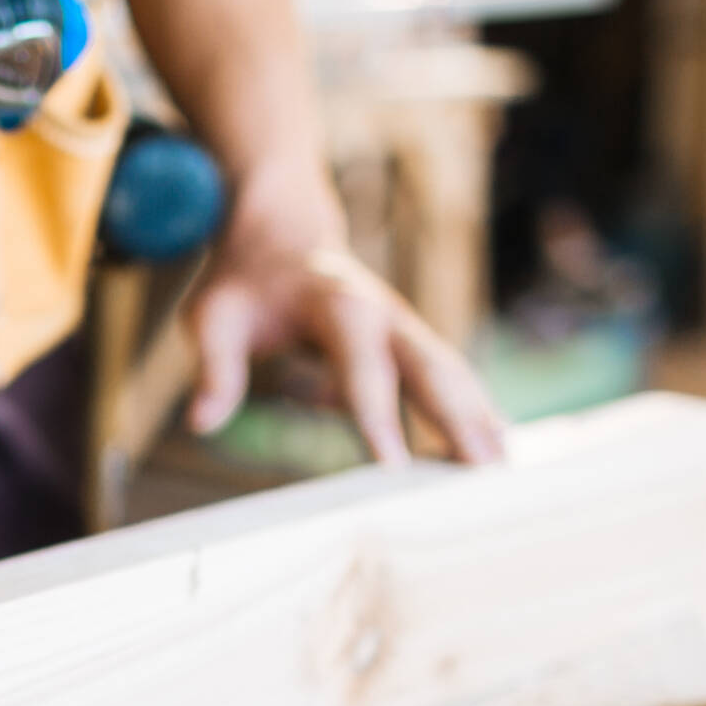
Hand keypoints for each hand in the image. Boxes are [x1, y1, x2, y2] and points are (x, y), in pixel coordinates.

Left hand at [181, 174, 506, 466]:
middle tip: (483, 476)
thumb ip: (214, 369)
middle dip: (459, 422)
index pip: (362, 369)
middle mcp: (384, 313)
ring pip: (453, 374)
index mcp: (338, 304)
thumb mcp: (213, 317)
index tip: (396, 472)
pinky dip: (476, 413)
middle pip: (431, 369)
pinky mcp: (411, 342)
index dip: (379, 419)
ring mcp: (405, 326)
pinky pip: (451, 380)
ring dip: (481, 421)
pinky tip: (499, 455)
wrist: (279, 229)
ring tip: (504, 477)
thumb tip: (201, 424)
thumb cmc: (243, 281)